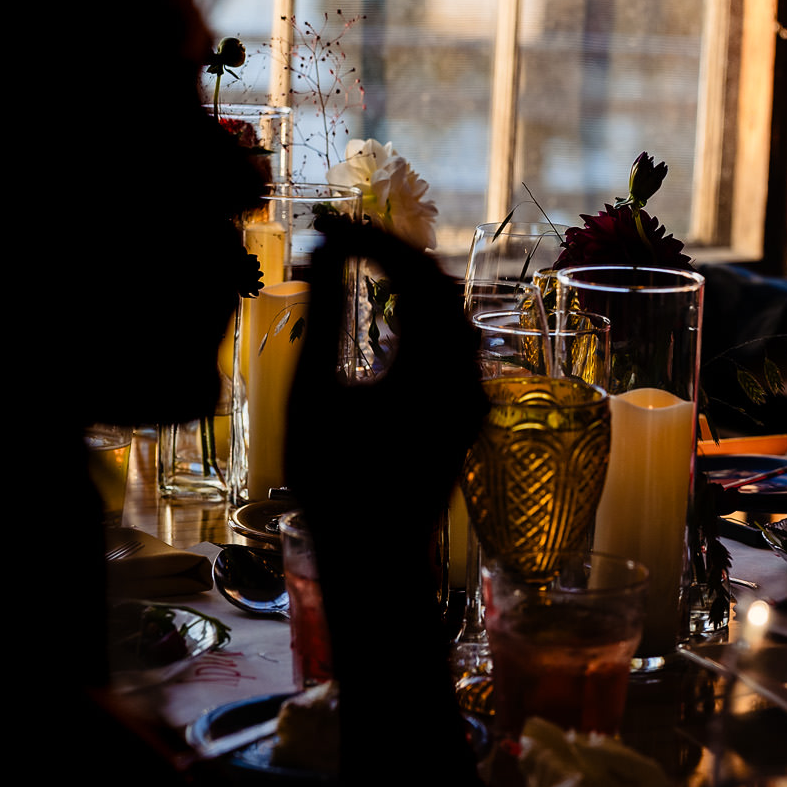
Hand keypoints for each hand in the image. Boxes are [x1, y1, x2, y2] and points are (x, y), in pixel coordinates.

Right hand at [283, 217, 487, 607]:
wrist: (376, 557)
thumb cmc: (335, 486)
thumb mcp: (313, 399)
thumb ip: (321, 322)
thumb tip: (323, 256)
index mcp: (430, 369)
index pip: (413, 274)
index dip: (373, 241)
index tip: (332, 228)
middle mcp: (465, 378)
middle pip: (440, 288)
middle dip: (394, 254)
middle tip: (344, 238)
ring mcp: (472, 398)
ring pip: (453, 317)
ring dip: (412, 285)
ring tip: (363, 266)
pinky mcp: (467, 414)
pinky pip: (455, 346)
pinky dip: (422, 318)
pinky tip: (388, 317)